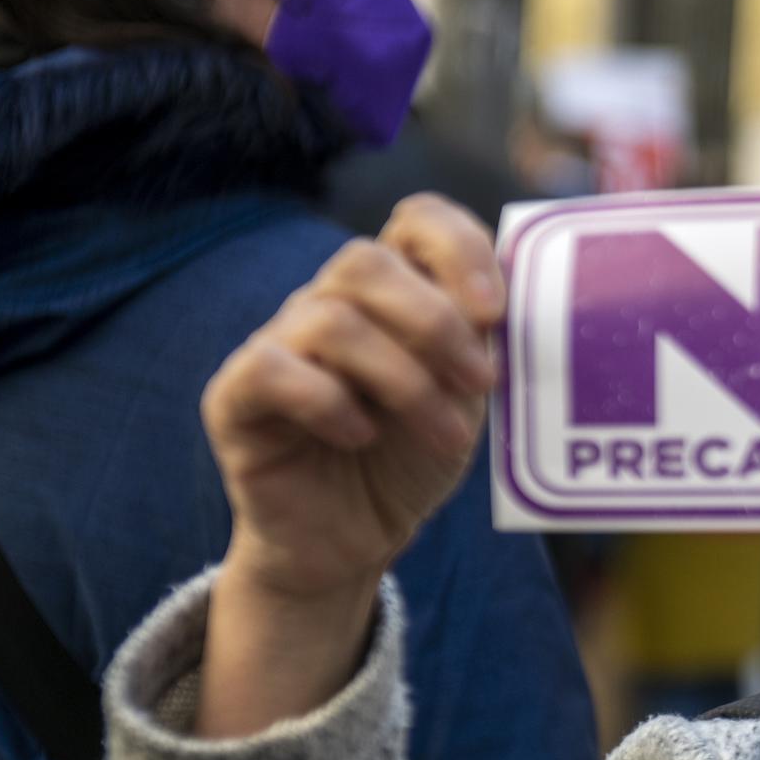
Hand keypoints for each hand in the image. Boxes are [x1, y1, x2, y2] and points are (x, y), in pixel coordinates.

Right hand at [195, 194, 502, 735]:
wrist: (354, 540)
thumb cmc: (413, 456)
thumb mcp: (465, 395)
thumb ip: (483, 339)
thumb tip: (523, 297)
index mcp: (393, 291)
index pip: (416, 219)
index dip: (458, 248)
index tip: (496, 311)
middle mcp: (327, 303)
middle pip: (365, 262)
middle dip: (435, 321)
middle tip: (482, 382)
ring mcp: (275, 344)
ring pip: (331, 319)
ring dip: (404, 379)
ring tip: (446, 436)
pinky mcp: (235, 396)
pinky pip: (272, 369)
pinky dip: (328, 402)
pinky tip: (362, 436)